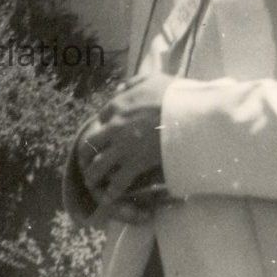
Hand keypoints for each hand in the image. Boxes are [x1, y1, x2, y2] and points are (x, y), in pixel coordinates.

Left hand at [78, 73, 174, 206]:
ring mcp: (123, 145)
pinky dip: (113, 190)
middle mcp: (114, 125)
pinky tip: (111, 197)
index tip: (104, 136)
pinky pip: (118, 180)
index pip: (100, 118)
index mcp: (118, 105)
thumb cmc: (175, 95)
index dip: (101, 128)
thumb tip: (121, 87)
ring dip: (94, 174)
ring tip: (92, 181)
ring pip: (98, 163)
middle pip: (91, 142)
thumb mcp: (153, 79)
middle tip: (87, 161)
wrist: (190, 114)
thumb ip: (135, 82)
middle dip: (87, 153)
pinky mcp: (134, 163)